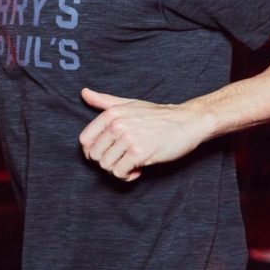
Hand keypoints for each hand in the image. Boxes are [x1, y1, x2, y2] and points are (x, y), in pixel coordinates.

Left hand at [79, 89, 205, 181]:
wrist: (186, 122)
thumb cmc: (158, 115)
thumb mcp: (129, 103)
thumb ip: (105, 101)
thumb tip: (84, 93)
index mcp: (112, 113)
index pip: (85, 140)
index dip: (93, 151)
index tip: (107, 152)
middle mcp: (117, 124)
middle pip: (94, 156)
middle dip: (107, 161)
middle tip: (123, 158)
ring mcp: (128, 138)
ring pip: (106, 166)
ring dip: (118, 170)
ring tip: (132, 162)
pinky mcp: (139, 153)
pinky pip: (120, 173)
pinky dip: (128, 176)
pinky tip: (139, 168)